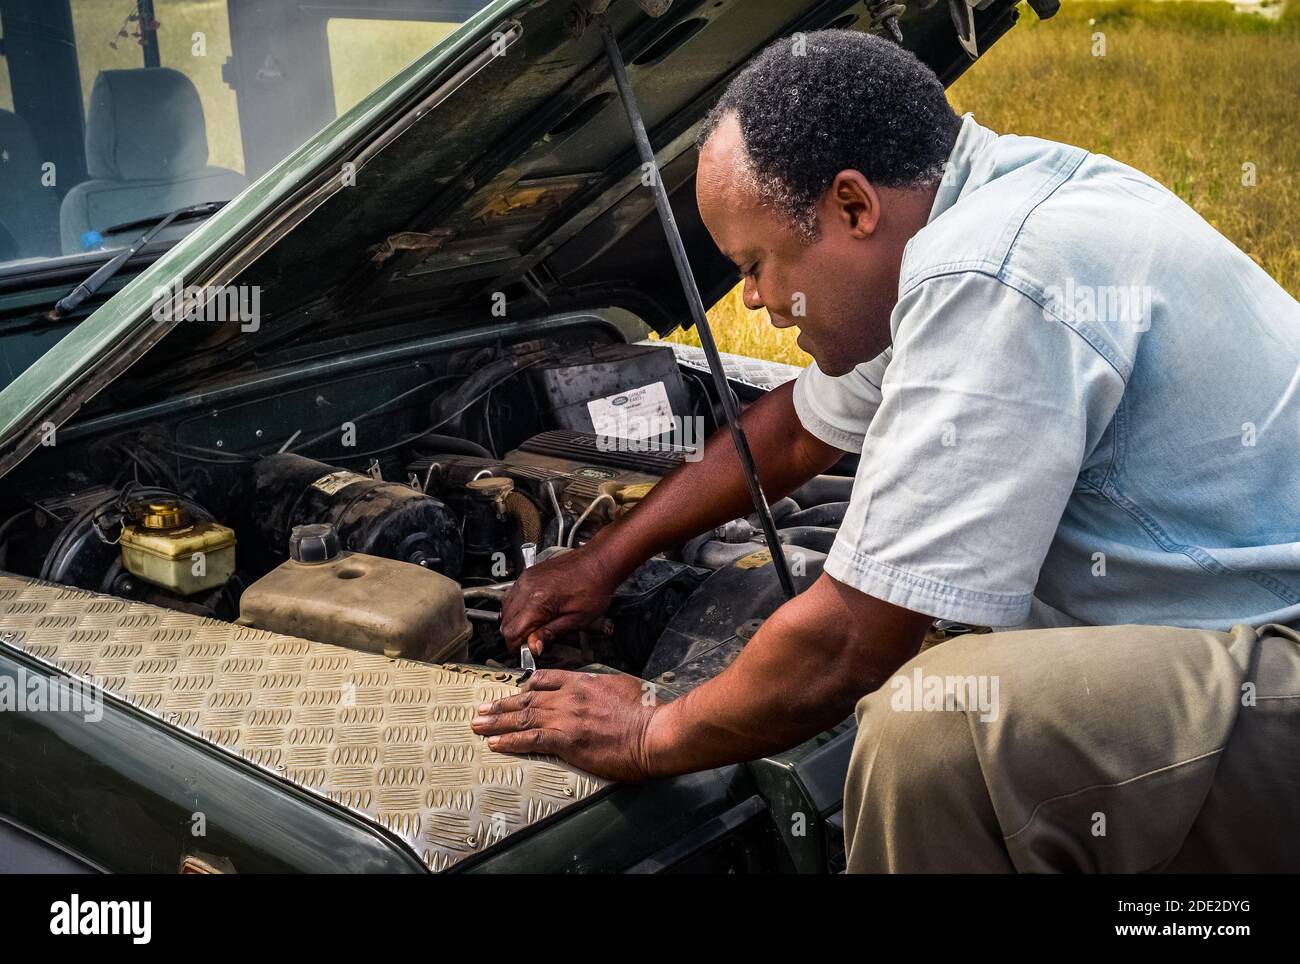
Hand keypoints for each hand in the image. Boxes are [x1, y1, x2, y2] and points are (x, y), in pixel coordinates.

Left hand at [469, 670, 660, 781]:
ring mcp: (565, 717)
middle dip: (502, 705)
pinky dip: (510, 741)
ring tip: (478, 725)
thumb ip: (603, 689)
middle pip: (527, 699)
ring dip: (497, 722)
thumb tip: (599, 694)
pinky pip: (530, 739)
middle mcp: (569, 696)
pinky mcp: (565, 739)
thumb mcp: (622, 688)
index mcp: (582, 682)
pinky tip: (495, 743)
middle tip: (482, 710)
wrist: (652, 732)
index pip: (546, 679)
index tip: (514, 692)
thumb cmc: (646, 713)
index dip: (526, 687)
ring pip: (523, 717)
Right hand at [500, 545, 620, 654]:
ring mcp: (526, 579)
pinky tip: (534, 613)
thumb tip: (533, 647)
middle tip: (533, 643)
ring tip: (535, 628)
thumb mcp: (577, 619)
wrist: (599, 562)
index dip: (517, 647)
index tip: (526, 653)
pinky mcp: (529, 575)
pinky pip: (513, 595)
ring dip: (516, 622)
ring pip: (506, 608)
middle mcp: (527, 587)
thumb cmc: (594, 586)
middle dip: (516, 636)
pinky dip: (518, 608)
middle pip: (505, 622)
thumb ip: (551, 633)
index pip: (512, 632)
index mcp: (538, 600)